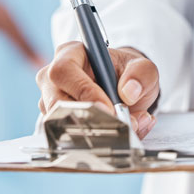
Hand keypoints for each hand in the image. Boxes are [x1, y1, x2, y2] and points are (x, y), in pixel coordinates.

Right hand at [35, 42, 160, 137]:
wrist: (125, 89)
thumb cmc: (126, 73)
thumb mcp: (142, 68)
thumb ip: (141, 74)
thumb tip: (128, 92)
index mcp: (70, 53)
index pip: (63, 71)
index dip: (83, 91)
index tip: (108, 107)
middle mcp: (53, 77)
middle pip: (55, 102)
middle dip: (88, 118)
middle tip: (117, 124)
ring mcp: (51, 100)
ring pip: (60, 123)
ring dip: (93, 131)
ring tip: (124, 126)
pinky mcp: (56, 121)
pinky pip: (68, 136)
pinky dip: (94, 140)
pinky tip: (115, 132)